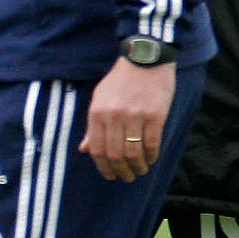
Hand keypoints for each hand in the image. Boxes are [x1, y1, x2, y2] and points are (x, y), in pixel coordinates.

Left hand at [78, 57, 175, 182]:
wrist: (144, 60)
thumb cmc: (120, 81)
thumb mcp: (100, 100)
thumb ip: (93, 126)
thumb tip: (84, 149)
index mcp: (97, 113)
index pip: (97, 149)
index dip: (103, 167)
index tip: (110, 175)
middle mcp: (114, 116)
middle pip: (115, 155)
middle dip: (121, 171)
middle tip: (128, 177)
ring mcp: (134, 116)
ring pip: (133, 152)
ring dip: (137, 166)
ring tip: (140, 170)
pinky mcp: (154, 115)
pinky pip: (151, 144)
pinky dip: (151, 156)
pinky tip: (151, 159)